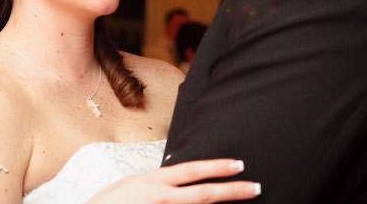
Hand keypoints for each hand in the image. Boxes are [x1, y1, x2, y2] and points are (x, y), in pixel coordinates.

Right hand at [87, 159, 260, 202]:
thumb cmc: (111, 202)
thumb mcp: (136, 184)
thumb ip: (160, 183)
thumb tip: (180, 179)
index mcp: (156, 181)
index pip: (193, 171)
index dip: (217, 167)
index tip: (238, 165)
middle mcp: (162, 198)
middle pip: (204, 194)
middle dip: (232, 191)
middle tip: (255, 187)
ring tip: (242, 203)